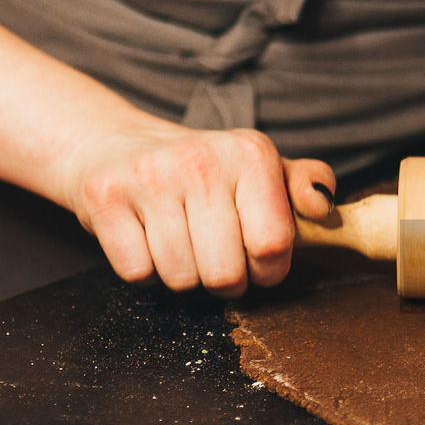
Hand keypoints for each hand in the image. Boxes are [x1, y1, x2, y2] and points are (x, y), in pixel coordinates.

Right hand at [64, 114, 334, 296]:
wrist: (116, 145)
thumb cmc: (204, 171)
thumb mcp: (262, 169)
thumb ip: (305, 185)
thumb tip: (321, 204)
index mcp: (250, 153)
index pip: (272, 245)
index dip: (268, 269)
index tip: (258, 260)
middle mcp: (201, 159)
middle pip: (225, 273)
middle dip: (225, 279)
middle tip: (215, 255)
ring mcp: (150, 176)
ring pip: (181, 278)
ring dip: (184, 276)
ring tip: (181, 243)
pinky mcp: (104, 196)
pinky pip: (138, 273)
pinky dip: (144, 270)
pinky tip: (147, 239)